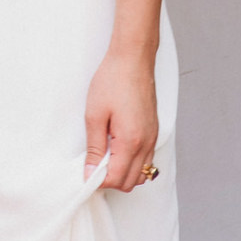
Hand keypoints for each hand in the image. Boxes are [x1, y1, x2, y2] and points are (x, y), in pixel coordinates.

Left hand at [83, 49, 158, 191]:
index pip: (116, 179)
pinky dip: (134, 163)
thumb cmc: (113, 80)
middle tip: (94, 164)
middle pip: (131, 182)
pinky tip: (119, 147)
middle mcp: (146, 144)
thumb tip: (89, 173)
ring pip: (142, 174)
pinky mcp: (154, 130)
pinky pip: (147, 159)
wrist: (133, 58)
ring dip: (124, 173)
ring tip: (106, 155)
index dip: (98, 180)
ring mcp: (153, 138)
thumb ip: (94, 148)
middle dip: (111, 180)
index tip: (86, 171)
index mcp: (130, 141)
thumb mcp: (95, 115)